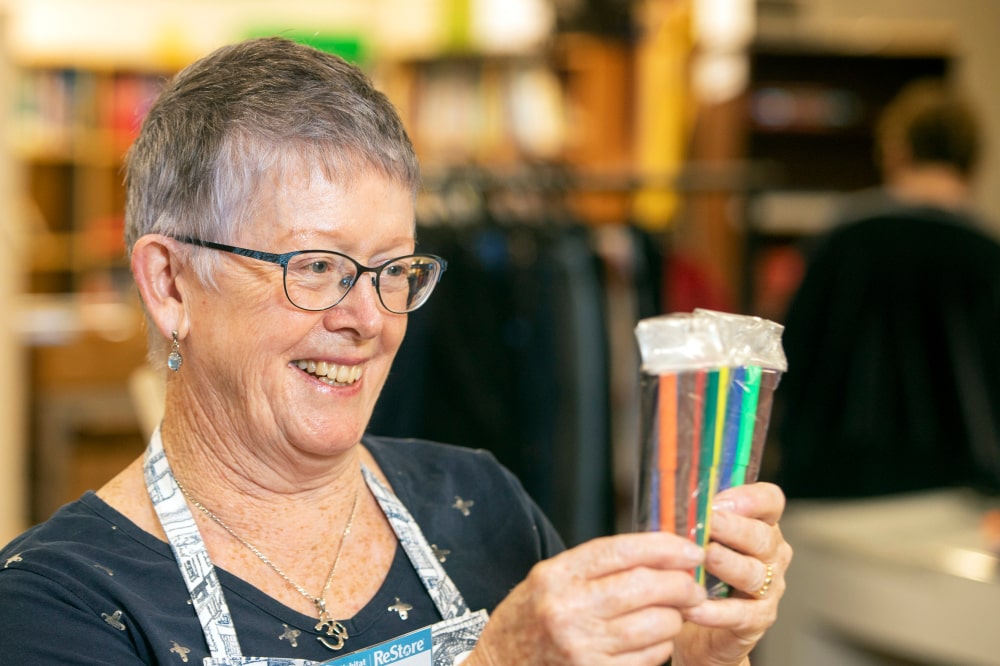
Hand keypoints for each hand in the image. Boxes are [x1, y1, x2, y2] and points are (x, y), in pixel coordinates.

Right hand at [467, 532, 707, 664]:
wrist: (499, 665)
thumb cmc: (529, 618)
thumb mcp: (549, 578)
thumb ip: (596, 565)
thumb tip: (659, 553)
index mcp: (556, 575)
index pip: (622, 551)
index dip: (665, 547)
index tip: (690, 550)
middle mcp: (568, 609)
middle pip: (645, 587)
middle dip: (681, 584)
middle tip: (693, 586)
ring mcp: (582, 646)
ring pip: (655, 625)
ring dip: (675, 618)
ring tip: (673, 614)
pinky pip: (649, 657)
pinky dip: (662, 646)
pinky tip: (654, 639)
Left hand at [673, 482, 792, 665]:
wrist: (699, 631)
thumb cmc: (698, 576)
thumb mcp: (694, 542)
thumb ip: (689, 520)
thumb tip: (665, 501)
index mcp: (759, 526)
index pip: (770, 501)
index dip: (750, 498)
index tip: (719, 500)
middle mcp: (771, 555)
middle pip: (763, 537)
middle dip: (734, 528)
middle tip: (710, 522)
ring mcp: (768, 589)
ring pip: (754, 573)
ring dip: (729, 564)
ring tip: (705, 557)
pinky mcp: (756, 621)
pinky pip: (740, 614)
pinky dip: (716, 611)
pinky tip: (693, 605)